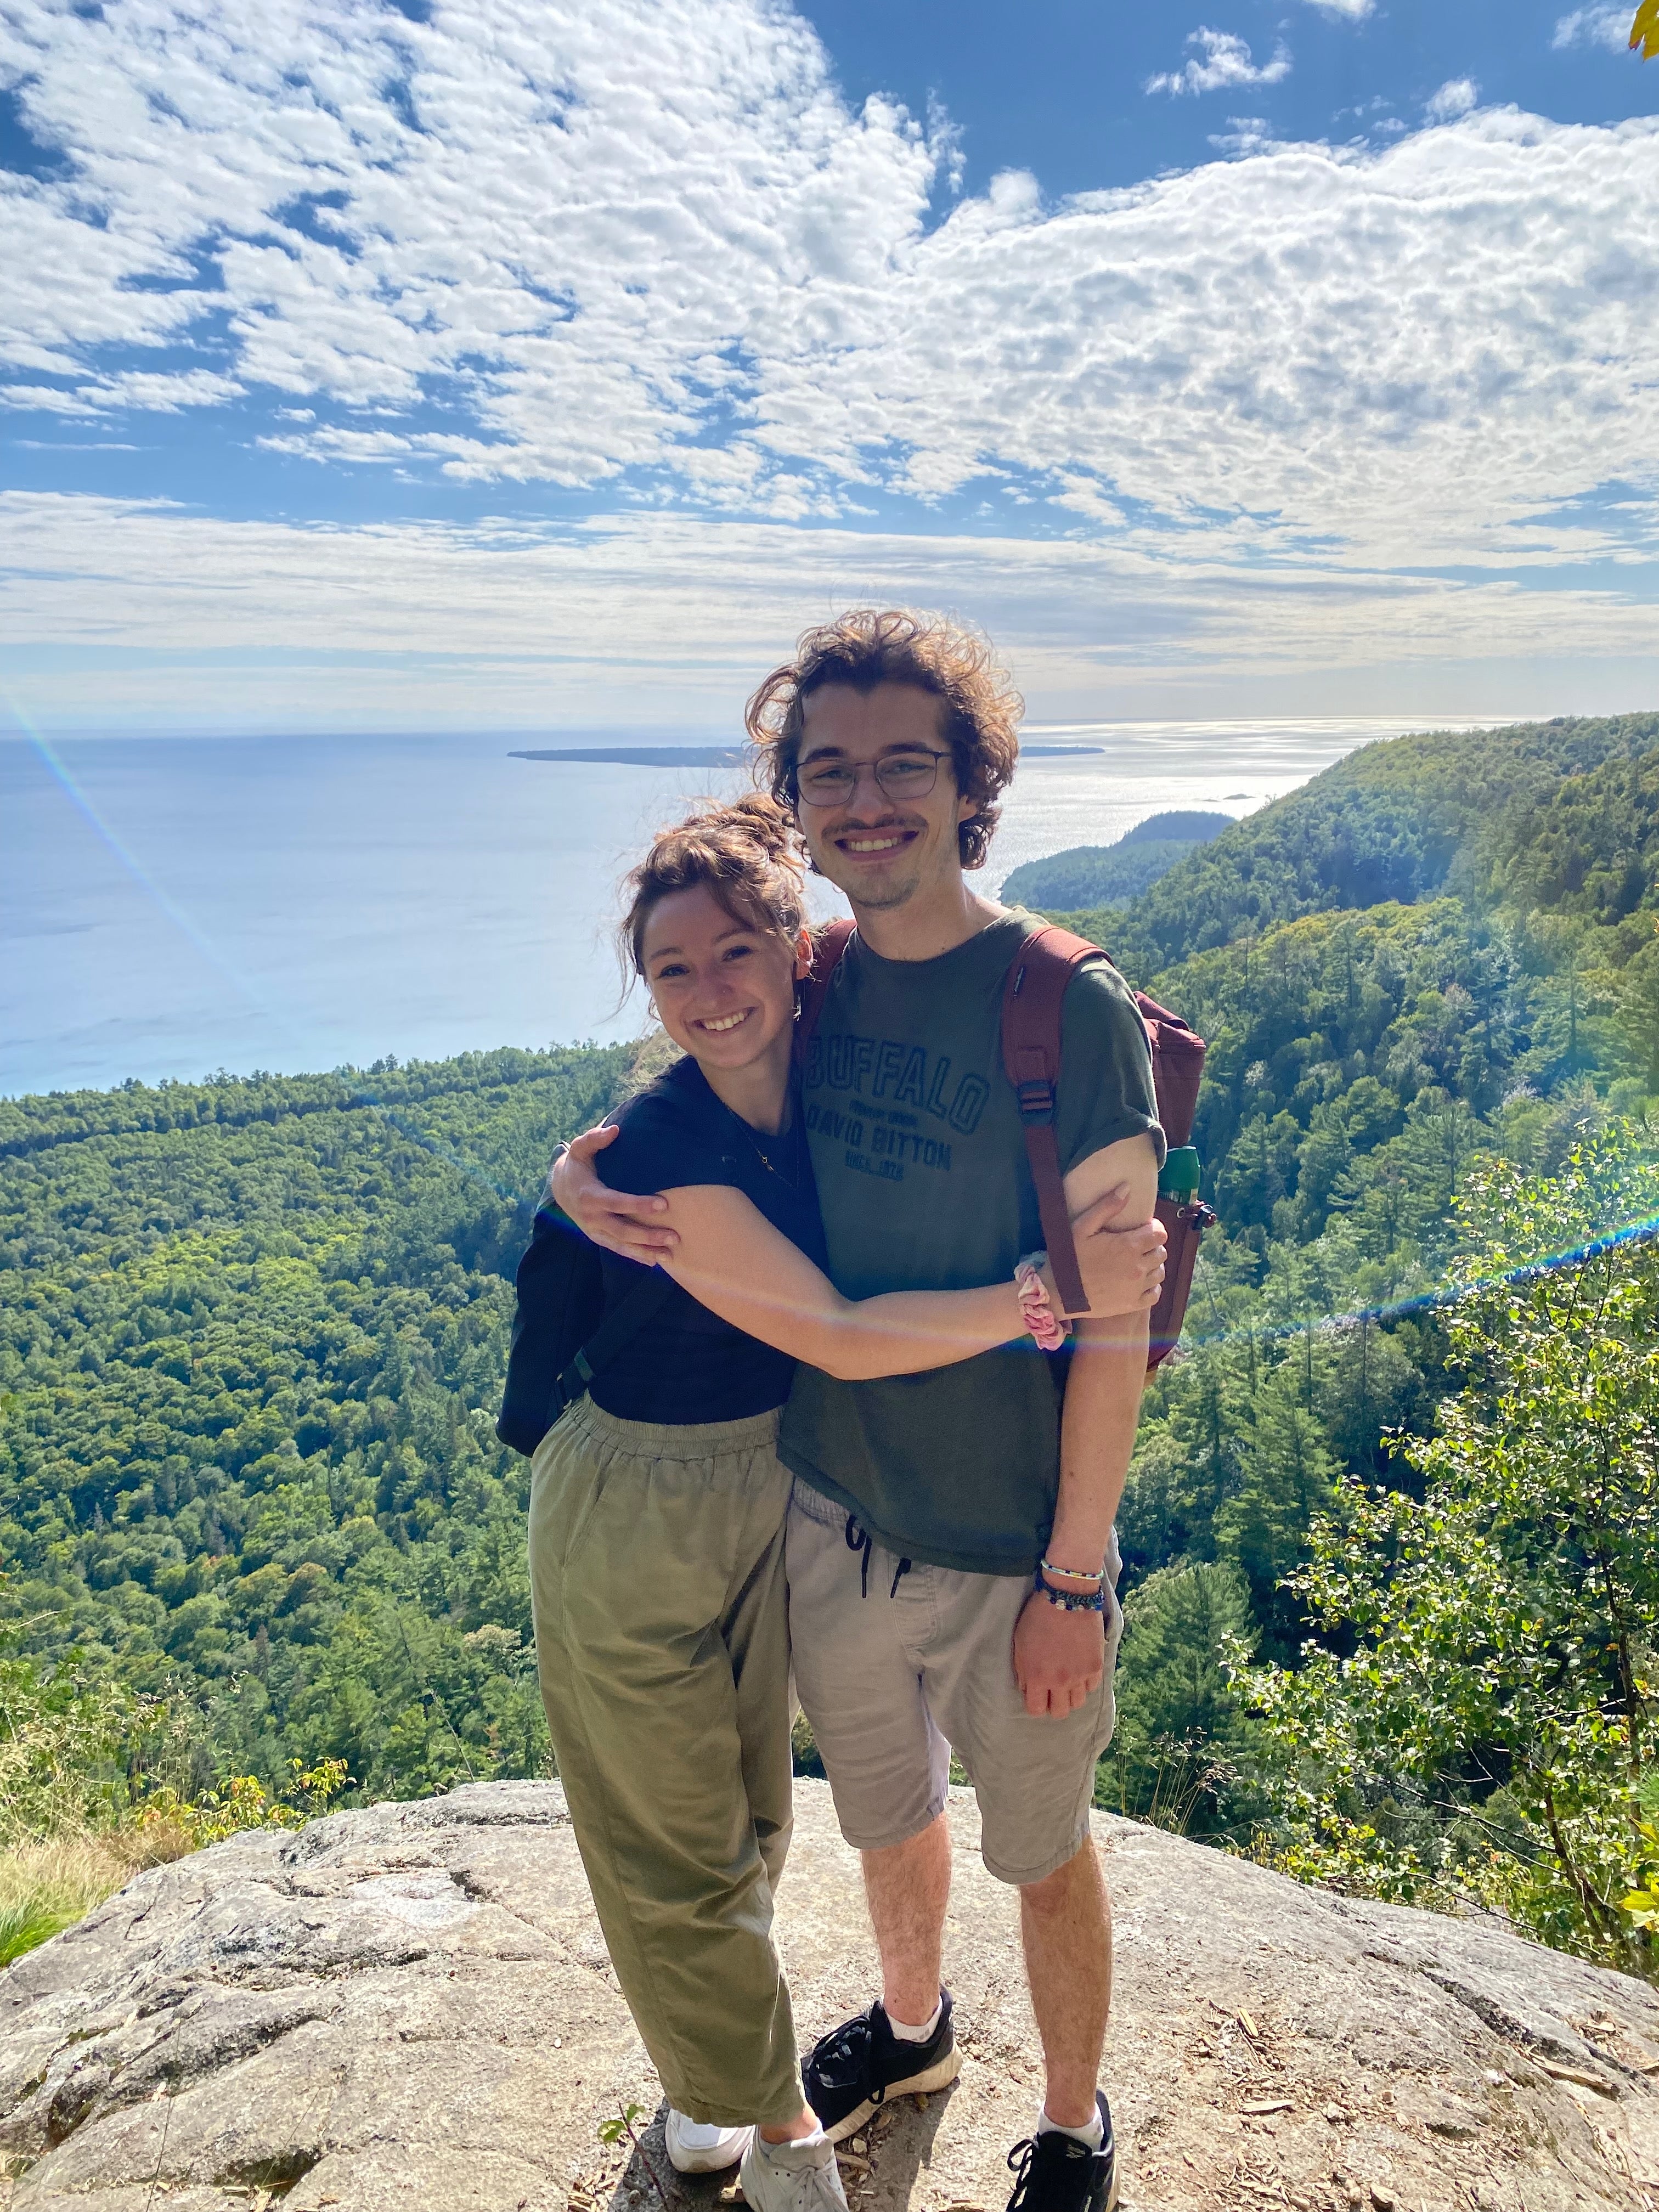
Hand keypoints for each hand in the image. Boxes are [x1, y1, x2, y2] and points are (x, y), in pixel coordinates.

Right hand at [549, 1124, 679, 1261]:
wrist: (559, 1188)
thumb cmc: (576, 1165)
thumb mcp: (580, 1148)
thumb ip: (595, 1139)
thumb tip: (615, 1130)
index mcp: (590, 1195)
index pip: (617, 1202)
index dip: (639, 1204)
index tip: (664, 1204)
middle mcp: (591, 1218)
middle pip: (622, 1230)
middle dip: (648, 1235)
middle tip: (674, 1236)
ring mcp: (594, 1231)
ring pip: (621, 1245)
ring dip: (645, 1251)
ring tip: (669, 1256)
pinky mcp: (598, 1237)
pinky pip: (617, 1250)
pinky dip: (635, 1257)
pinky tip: (654, 1262)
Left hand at [1012, 1589, 1105, 1717]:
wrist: (1067, 1597)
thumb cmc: (1037, 1617)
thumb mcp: (1020, 1644)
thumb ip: (1023, 1671)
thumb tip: (1028, 1689)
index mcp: (1037, 1677)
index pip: (1036, 1710)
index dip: (1036, 1704)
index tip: (1037, 1695)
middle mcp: (1060, 1681)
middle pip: (1060, 1712)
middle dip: (1054, 1704)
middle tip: (1053, 1690)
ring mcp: (1080, 1675)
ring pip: (1078, 1703)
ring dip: (1071, 1695)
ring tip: (1068, 1680)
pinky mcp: (1096, 1666)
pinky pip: (1092, 1687)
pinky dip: (1086, 1682)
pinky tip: (1080, 1669)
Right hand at [1048, 1188, 1165, 1317]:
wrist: (1059, 1294)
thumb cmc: (1069, 1258)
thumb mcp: (1082, 1227)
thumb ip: (1107, 1206)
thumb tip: (1127, 1187)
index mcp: (1129, 1246)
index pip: (1160, 1233)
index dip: (1153, 1229)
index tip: (1142, 1229)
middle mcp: (1138, 1267)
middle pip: (1162, 1252)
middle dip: (1152, 1246)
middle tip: (1137, 1246)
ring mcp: (1137, 1288)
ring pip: (1160, 1272)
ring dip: (1152, 1265)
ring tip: (1137, 1263)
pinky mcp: (1133, 1304)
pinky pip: (1155, 1294)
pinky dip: (1151, 1287)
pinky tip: (1138, 1282)